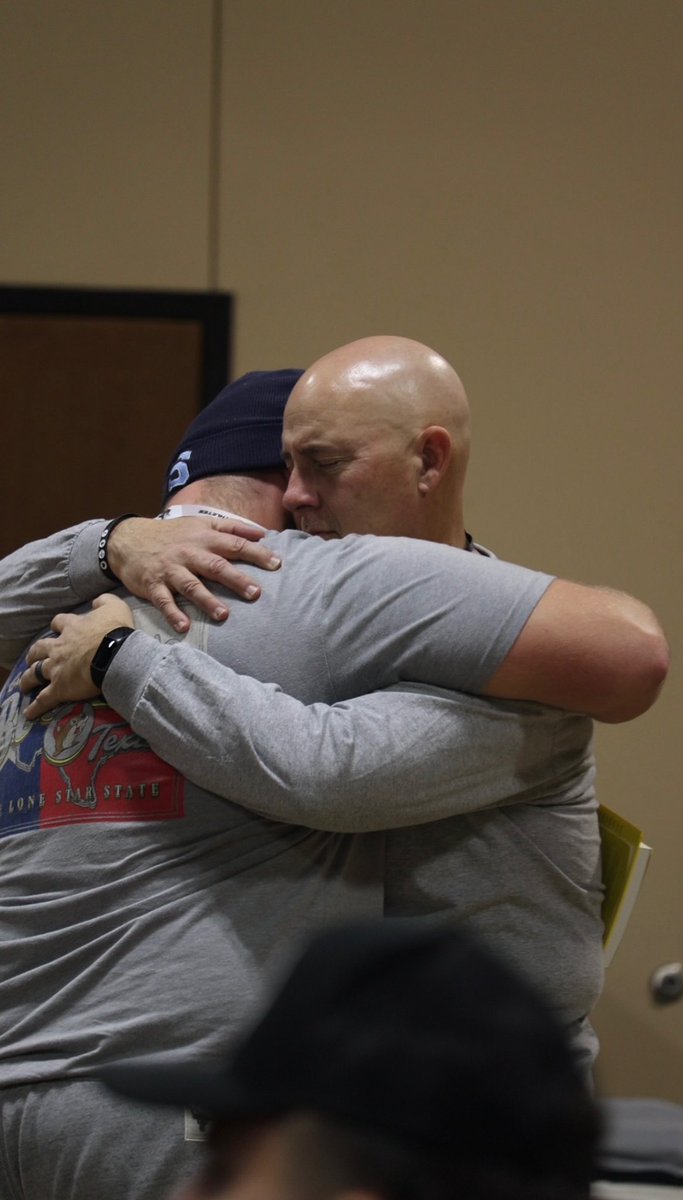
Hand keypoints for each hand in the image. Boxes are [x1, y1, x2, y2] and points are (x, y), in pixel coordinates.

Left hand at [20, 595, 134, 719]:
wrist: (115, 654)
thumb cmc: (116, 630)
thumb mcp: (114, 606)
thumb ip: (104, 601)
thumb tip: (96, 602)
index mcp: (72, 628)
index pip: (59, 622)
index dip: (58, 625)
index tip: (58, 628)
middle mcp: (59, 647)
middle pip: (39, 649)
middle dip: (34, 654)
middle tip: (32, 658)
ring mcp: (56, 668)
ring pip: (35, 673)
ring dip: (28, 679)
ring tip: (24, 684)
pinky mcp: (59, 688)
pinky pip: (44, 699)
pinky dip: (35, 707)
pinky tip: (29, 713)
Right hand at [106, 517, 281, 632]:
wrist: (128, 539)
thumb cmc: (172, 534)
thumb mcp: (201, 523)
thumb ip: (232, 528)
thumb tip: (262, 533)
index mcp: (204, 538)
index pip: (234, 544)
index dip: (256, 553)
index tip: (276, 564)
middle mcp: (189, 553)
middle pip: (215, 566)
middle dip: (236, 579)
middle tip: (256, 593)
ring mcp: (170, 569)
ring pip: (190, 585)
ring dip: (207, 600)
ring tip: (224, 615)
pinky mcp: (153, 584)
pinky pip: (163, 601)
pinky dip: (173, 613)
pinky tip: (184, 627)